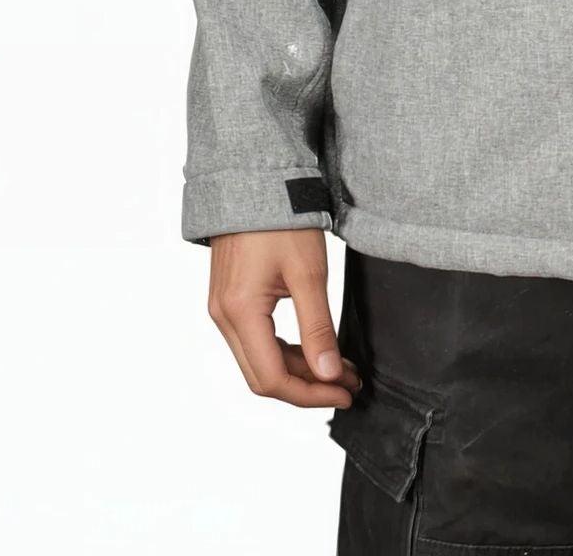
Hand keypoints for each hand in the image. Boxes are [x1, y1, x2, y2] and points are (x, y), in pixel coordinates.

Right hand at [206, 228, 363, 408]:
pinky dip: (286, 350)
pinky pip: (256, 340)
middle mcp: (223, 317)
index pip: (272, 378)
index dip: (311, 394)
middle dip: (308, 387)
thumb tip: (328, 375)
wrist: (254, 178)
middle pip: (263, 377)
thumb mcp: (309, 272)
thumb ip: (317, 327)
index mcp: (239, 313)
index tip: (345, 391)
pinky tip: (315, 348)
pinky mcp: (231, 299)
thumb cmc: (282, 218)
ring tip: (340, 368)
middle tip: (348, 384)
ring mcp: (224, 308)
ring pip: (260, 360)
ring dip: (299, 370)